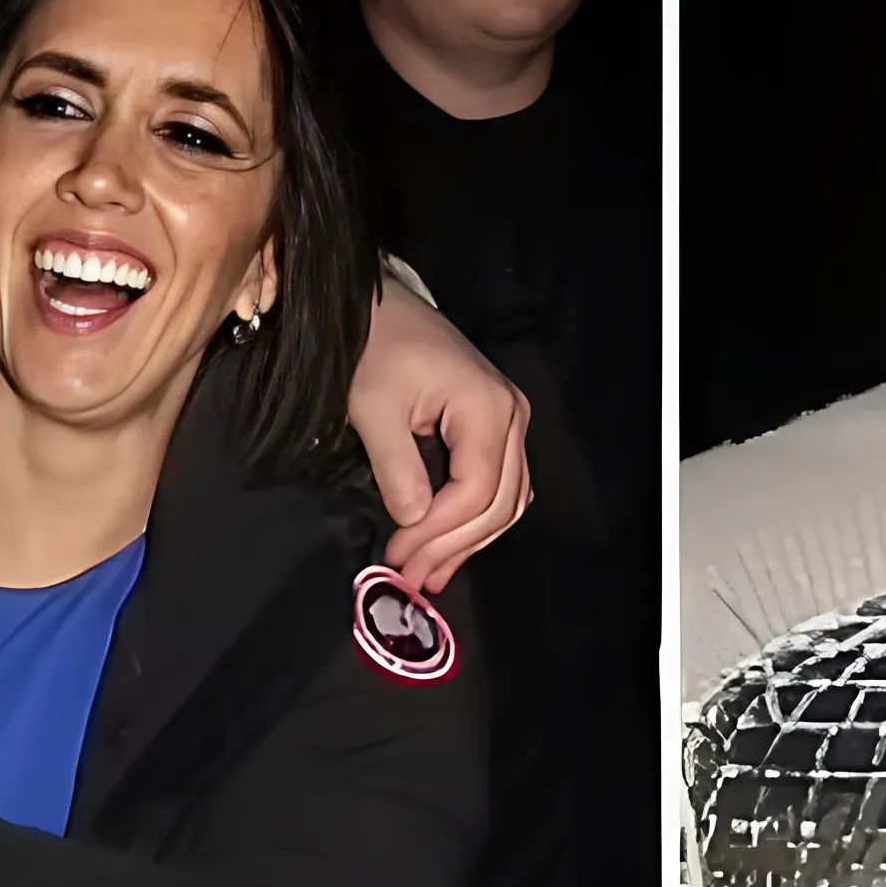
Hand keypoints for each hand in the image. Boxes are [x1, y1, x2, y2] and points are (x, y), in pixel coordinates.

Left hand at [346, 276, 530, 596]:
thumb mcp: (373, 409)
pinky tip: (450, 546)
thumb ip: (396, 468)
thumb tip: (413, 521)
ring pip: (507, 501)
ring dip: (469, 543)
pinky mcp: (498, 427)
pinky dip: (477, 521)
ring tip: (431, 574)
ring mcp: (511, 422)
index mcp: (487, 409)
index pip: (475, 492)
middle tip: (412, 578)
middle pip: (498, 504)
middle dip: (453, 547)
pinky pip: (502, 487)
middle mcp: (512, 417)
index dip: (438, 533)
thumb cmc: (374, 350)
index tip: (398, 556)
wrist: (380, 308)